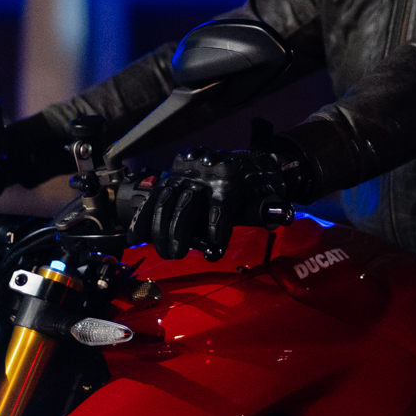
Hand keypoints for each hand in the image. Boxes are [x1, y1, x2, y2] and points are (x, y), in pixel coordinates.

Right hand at [126, 146, 296, 261]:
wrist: (249, 159)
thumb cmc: (261, 183)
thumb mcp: (272, 192)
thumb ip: (272, 207)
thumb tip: (281, 215)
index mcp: (230, 177)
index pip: (220, 205)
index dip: (217, 228)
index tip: (215, 252)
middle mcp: (204, 172)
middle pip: (186, 203)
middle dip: (179, 231)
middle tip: (177, 256)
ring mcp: (185, 173)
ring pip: (166, 200)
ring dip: (160, 229)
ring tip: (163, 252)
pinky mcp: (173, 176)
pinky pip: (155, 197)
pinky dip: (143, 217)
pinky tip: (135, 237)